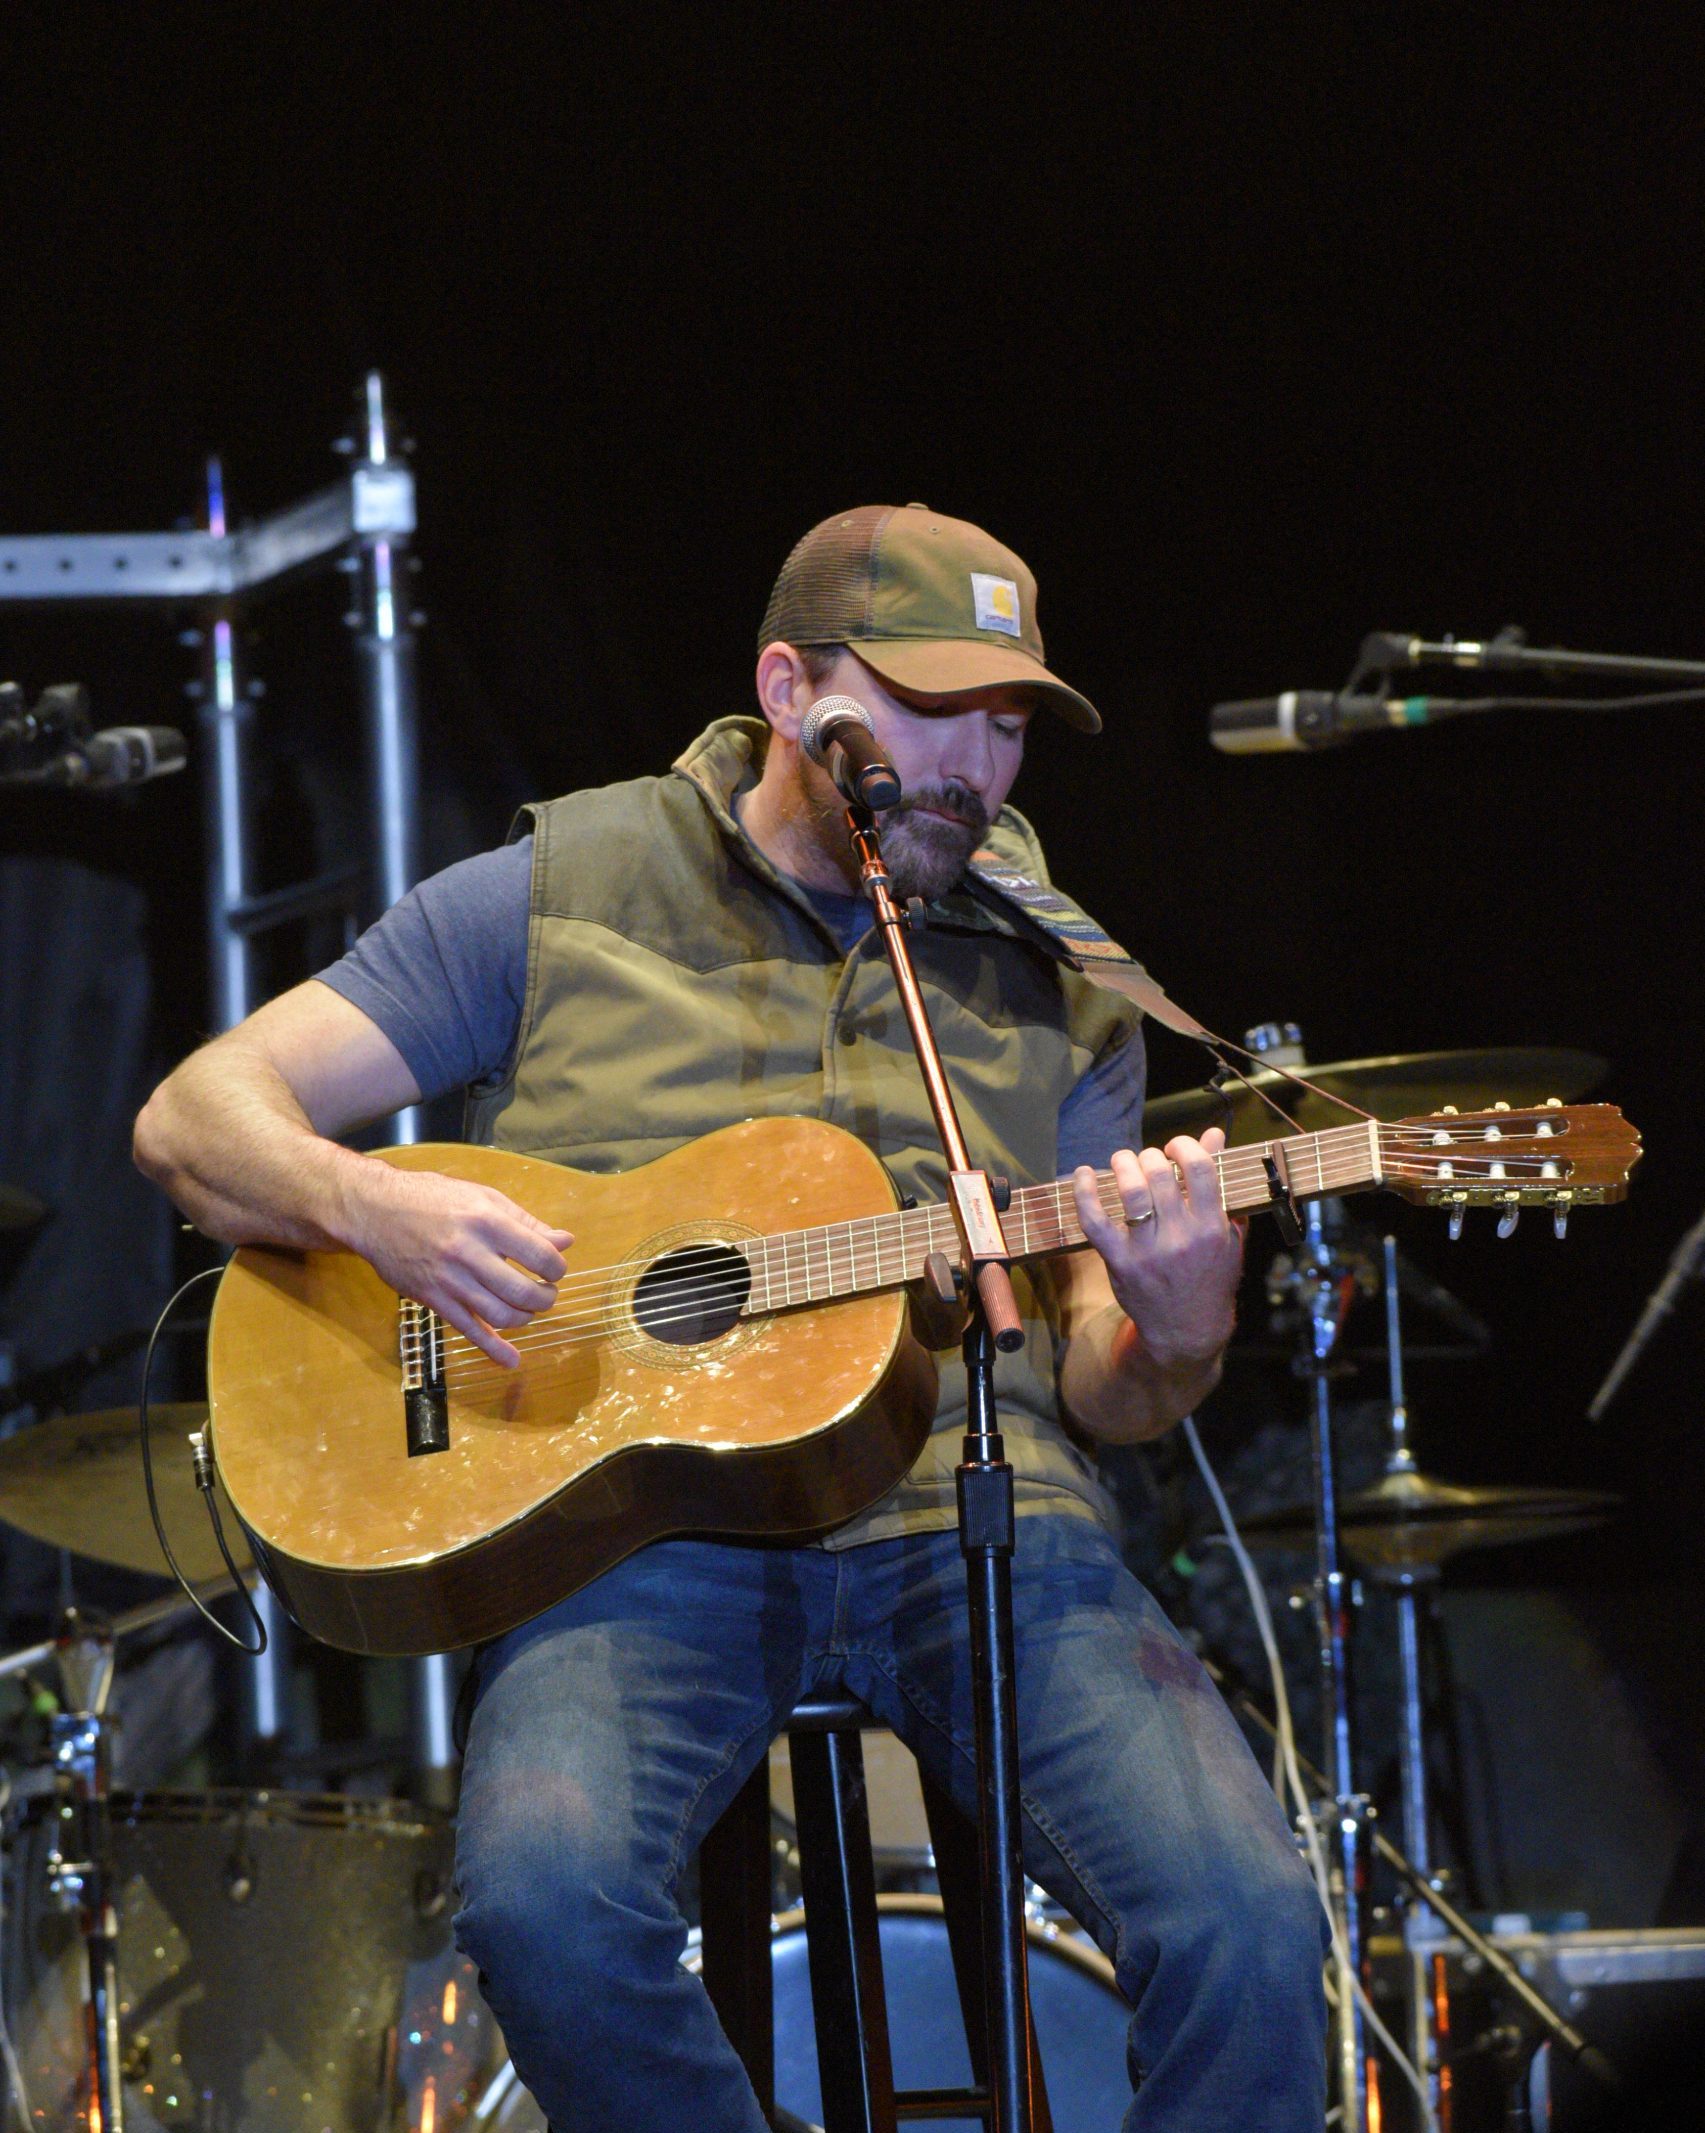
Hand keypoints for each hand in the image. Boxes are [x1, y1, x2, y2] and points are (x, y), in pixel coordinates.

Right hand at [344, 1164, 573, 1368]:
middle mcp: (468, 1253)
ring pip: (500, 1315)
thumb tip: (565, 1241)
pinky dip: (493, 1349)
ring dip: (524, 1318)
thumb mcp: (483, 1197)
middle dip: (545, 1298)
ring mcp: (449, 1280)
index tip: (554, 1269)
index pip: (539, 1255)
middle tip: (546, 1292)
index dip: (556, 1267)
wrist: (376, 1211)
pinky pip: (468, 1329)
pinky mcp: (433, 1299)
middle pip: (522, 1291)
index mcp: (487, 1222)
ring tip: (528, 1309)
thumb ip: (526, 1222)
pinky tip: (511, 1360)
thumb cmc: (433, 1198)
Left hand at [1072, 1127, 1244, 1372]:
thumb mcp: (1227, 1233)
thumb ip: (1221, 1183)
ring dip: (1123, 1164)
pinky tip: (1083, 1174)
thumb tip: (1214, 1135)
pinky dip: (1084, 1192)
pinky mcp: (1120, 1262)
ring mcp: (1148, 1250)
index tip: (1176, 1147)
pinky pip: (1094, 1220)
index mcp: (1212, 1227)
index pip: (1200, 1168)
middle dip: (1151, 1155)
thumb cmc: (1210, 1276)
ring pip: (1131, 1190)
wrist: (1187, 1329)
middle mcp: (1181, 1237)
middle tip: (1148, 1160)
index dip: (1185, 1146)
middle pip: (1159, 1174)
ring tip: (1124, 1161)